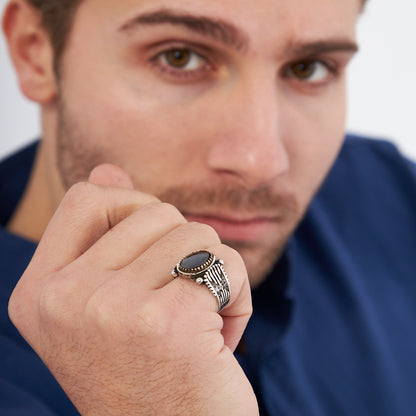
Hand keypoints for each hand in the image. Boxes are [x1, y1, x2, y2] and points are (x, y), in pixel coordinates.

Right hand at [8, 164, 257, 415]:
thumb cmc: (147, 371)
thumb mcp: (108, 302)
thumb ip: (106, 231)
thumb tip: (108, 170)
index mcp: (40, 291)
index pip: (88, 197)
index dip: (133, 209)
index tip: (151, 256)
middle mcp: (63, 299)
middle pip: (154, 212)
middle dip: (182, 251)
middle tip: (175, 306)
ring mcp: (109, 309)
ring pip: (195, 233)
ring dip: (211, 276)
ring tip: (196, 326)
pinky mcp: (166, 320)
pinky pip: (227, 264)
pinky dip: (238, 296)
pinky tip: (219, 340)